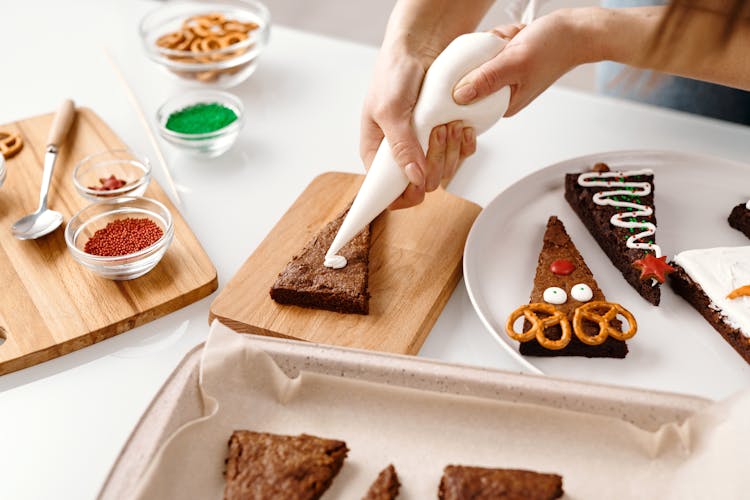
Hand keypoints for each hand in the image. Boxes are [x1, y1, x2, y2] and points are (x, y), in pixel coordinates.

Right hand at [361, 46, 475, 209]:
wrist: (421, 45)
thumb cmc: (395, 72)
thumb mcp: (390, 109)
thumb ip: (400, 146)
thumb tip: (414, 179)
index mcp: (377, 152)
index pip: (387, 192)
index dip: (404, 195)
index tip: (419, 185)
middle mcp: (400, 154)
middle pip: (421, 184)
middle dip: (435, 163)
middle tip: (437, 133)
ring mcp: (423, 147)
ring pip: (443, 172)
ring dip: (451, 151)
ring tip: (450, 124)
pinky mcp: (444, 137)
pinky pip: (459, 157)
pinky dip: (464, 146)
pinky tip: (463, 128)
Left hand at [453, 12, 590, 115]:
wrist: (576, 31)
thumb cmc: (554, 48)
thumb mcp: (514, 63)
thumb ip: (486, 80)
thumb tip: (458, 97)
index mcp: (504, 105)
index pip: (468, 99)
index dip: (466, 77)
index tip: (481, 62)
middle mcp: (503, 94)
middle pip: (470, 74)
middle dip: (486, 54)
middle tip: (508, 47)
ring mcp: (504, 77)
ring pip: (480, 57)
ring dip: (496, 41)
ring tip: (517, 40)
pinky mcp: (507, 62)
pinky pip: (491, 47)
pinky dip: (502, 36)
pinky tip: (518, 36)